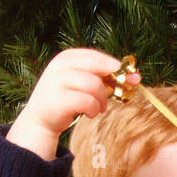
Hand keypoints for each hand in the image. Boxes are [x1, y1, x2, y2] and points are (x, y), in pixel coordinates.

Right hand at [22, 48, 140, 137]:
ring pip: (94, 85)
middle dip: (112, 82)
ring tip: (98, 108)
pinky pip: (87, 101)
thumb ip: (103, 78)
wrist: (40, 119)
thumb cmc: (67, 99)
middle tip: (114, 95)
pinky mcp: (58, 100)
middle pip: (98, 67)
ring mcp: (57, 81)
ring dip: (102, 99)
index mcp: (67, 57)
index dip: (116, 67)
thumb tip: (135, 78)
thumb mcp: (82, 83)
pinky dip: (94, 109)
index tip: (130, 78)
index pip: (97, 56)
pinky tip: (90, 113)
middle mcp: (60, 65)